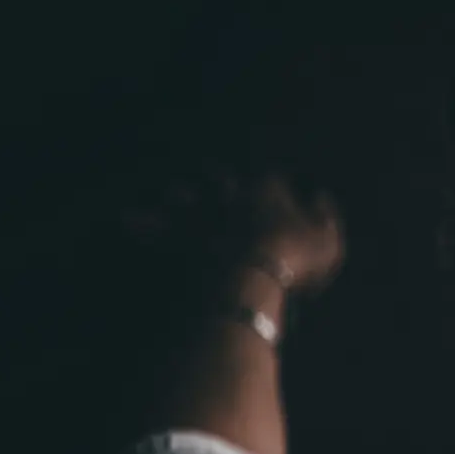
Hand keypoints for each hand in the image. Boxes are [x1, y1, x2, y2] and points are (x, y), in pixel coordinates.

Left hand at [126, 168, 345, 294]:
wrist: (247, 277)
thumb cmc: (294, 258)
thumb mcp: (327, 240)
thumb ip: (325, 215)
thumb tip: (321, 195)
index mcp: (265, 190)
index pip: (271, 177)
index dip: (274, 183)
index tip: (277, 188)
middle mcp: (227, 195)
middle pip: (218, 177)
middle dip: (216, 178)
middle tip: (212, 176)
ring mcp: (198, 215)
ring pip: (182, 196)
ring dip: (178, 196)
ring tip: (171, 194)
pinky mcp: (175, 238)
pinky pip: (152, 227)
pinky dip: (140, 223)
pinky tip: (127, 219)